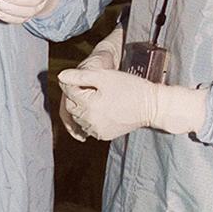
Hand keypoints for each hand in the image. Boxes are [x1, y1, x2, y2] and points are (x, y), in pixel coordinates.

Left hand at [58, 24, 123, 140]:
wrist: (152, 106)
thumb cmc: (130, 87)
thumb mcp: (104, 77)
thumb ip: (80, 76)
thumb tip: (60, 76)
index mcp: (88, 105)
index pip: (69, 92)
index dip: (70, 83)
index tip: (75, 77)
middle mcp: (89, 121)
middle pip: (72, 107)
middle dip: (75, 96)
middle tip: (86, 87)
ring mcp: (96, 130)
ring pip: (79, 118)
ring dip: (82, 108)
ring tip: (93, 97)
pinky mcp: (104, 135)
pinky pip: (89, 127)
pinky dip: (90, 118)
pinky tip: (98, 109)